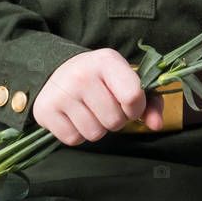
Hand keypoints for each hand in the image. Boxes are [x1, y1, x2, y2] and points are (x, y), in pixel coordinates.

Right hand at [32, 48, 163, 144]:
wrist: (58, 69)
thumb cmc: (99, 77)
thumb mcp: (125, 78)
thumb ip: (149, 101)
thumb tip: (156, 125)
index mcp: (106, 61)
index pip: (133, 96)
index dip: (135, 108)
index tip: (128, 104)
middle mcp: (82, 74)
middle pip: (114, 121)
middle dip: (115, 120)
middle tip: (106, 106)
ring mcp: (62, 93)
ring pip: (94, 134)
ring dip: (97, 128)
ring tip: (90, 110)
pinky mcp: (45, 110)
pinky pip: (74, 140)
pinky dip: (78, 134)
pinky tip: (74, 116)